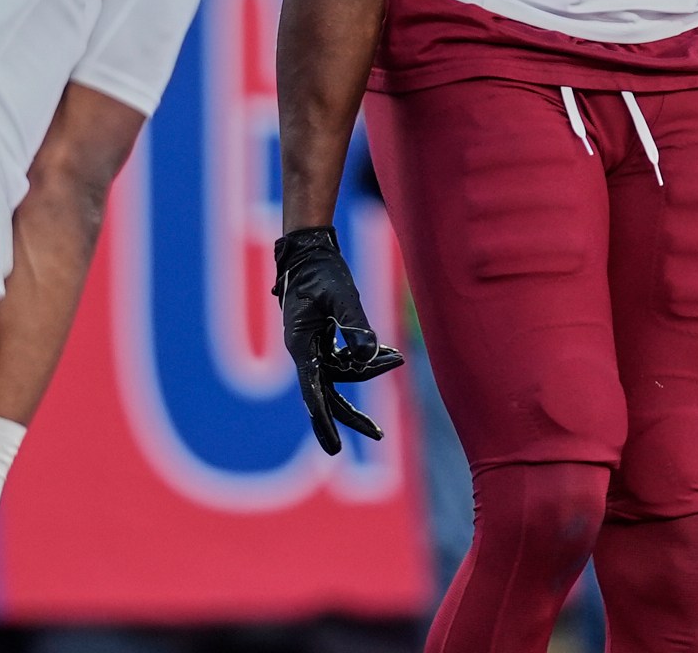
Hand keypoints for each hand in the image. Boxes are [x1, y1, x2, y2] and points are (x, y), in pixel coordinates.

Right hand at [273, 226, 404, 454]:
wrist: (309, 250)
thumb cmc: (322, 271)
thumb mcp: (342, 296)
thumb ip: (356, 325)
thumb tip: (370, 354)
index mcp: (300, 344)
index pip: (313, 390)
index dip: (324, 420)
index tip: (334, 447)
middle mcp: (303, 350)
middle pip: (327, 392)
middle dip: (351, 415)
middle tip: (378, 434)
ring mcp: (311, 346)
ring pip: (341, 373)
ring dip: (369, 370)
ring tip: (397, 357)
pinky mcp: (320, 339)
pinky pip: (344, 359)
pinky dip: (365, 358)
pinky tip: (387, 352)